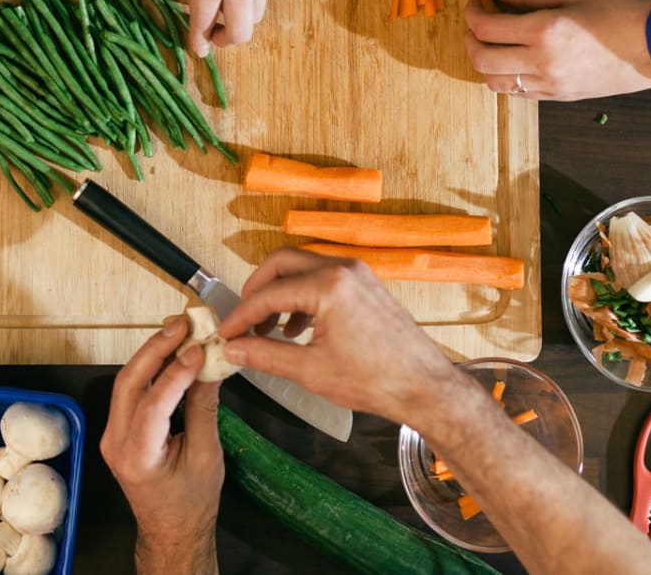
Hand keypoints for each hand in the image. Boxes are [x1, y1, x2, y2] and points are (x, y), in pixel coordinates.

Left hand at [100, 318, 222, 574]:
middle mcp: (115, 443)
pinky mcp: (119, 429)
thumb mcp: (206, 458)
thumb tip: (208, 366)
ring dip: (152, 353)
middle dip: (155, 349)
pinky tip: (171, 354)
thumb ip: (203, 410)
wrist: (172, 531)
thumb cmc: (191, 503)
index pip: (153, 404)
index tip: (198, 349)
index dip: (175, 373)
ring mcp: (112, 435)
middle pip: (129, 383)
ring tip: (179, 331)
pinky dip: (151, 369)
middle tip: (183, 324)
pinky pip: (131, 391)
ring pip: (127, 382)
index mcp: (137, 457)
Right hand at [217, 248, 455, 424]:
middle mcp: (342, 269)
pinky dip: (302, 296)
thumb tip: (235, 349)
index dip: (241, 315)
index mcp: (328, 286)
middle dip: (256, 290)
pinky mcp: (364, 284)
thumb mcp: (311, 370)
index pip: (268, 294)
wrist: (424, 387)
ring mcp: (356, 273)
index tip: (226, 331)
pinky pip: (322, 277)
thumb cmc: (377, 379)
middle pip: (281, 263)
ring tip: (268, 330)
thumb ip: (266, 355)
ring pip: (302, 267)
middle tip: (242, 319)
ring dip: (279, 293)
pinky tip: (297, 329)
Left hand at [463, 0, 650, 100]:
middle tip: (475, 25)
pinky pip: (517, 93)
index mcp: (544, 31)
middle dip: (469, 41)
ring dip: (484, 64)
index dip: (472, 14)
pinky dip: (505, 78)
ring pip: (494, 83)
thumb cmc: (620, 14)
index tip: (475, 3)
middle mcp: (542, 62)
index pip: (487, 29)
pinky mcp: (558, 97)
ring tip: (491, 44)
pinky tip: (512, 61)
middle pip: (481, 60)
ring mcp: (549, 84)